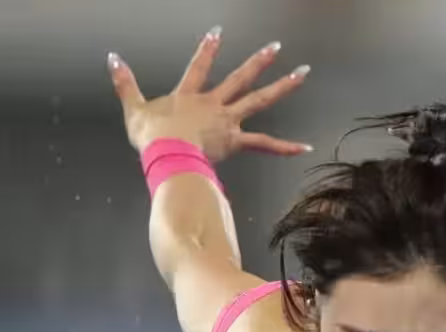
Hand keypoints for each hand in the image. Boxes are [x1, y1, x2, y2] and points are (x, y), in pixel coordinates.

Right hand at [109, 27, 311, 160]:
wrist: (167, 155)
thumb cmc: (151, 137)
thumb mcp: (133, 108)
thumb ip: (124, 83)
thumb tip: (112, 59)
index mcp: (189, 95)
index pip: (199, 65)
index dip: (208, 48)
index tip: (218, 32)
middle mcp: (213, 104)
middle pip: (240, 77)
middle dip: (260, 61)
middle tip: (277, 46)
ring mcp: (227, 121)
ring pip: (259, 100)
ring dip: (283, 86)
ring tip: (302, 74)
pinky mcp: (235, 141)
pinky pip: (265, 144)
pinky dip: (285, 147)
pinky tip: (305, 147)